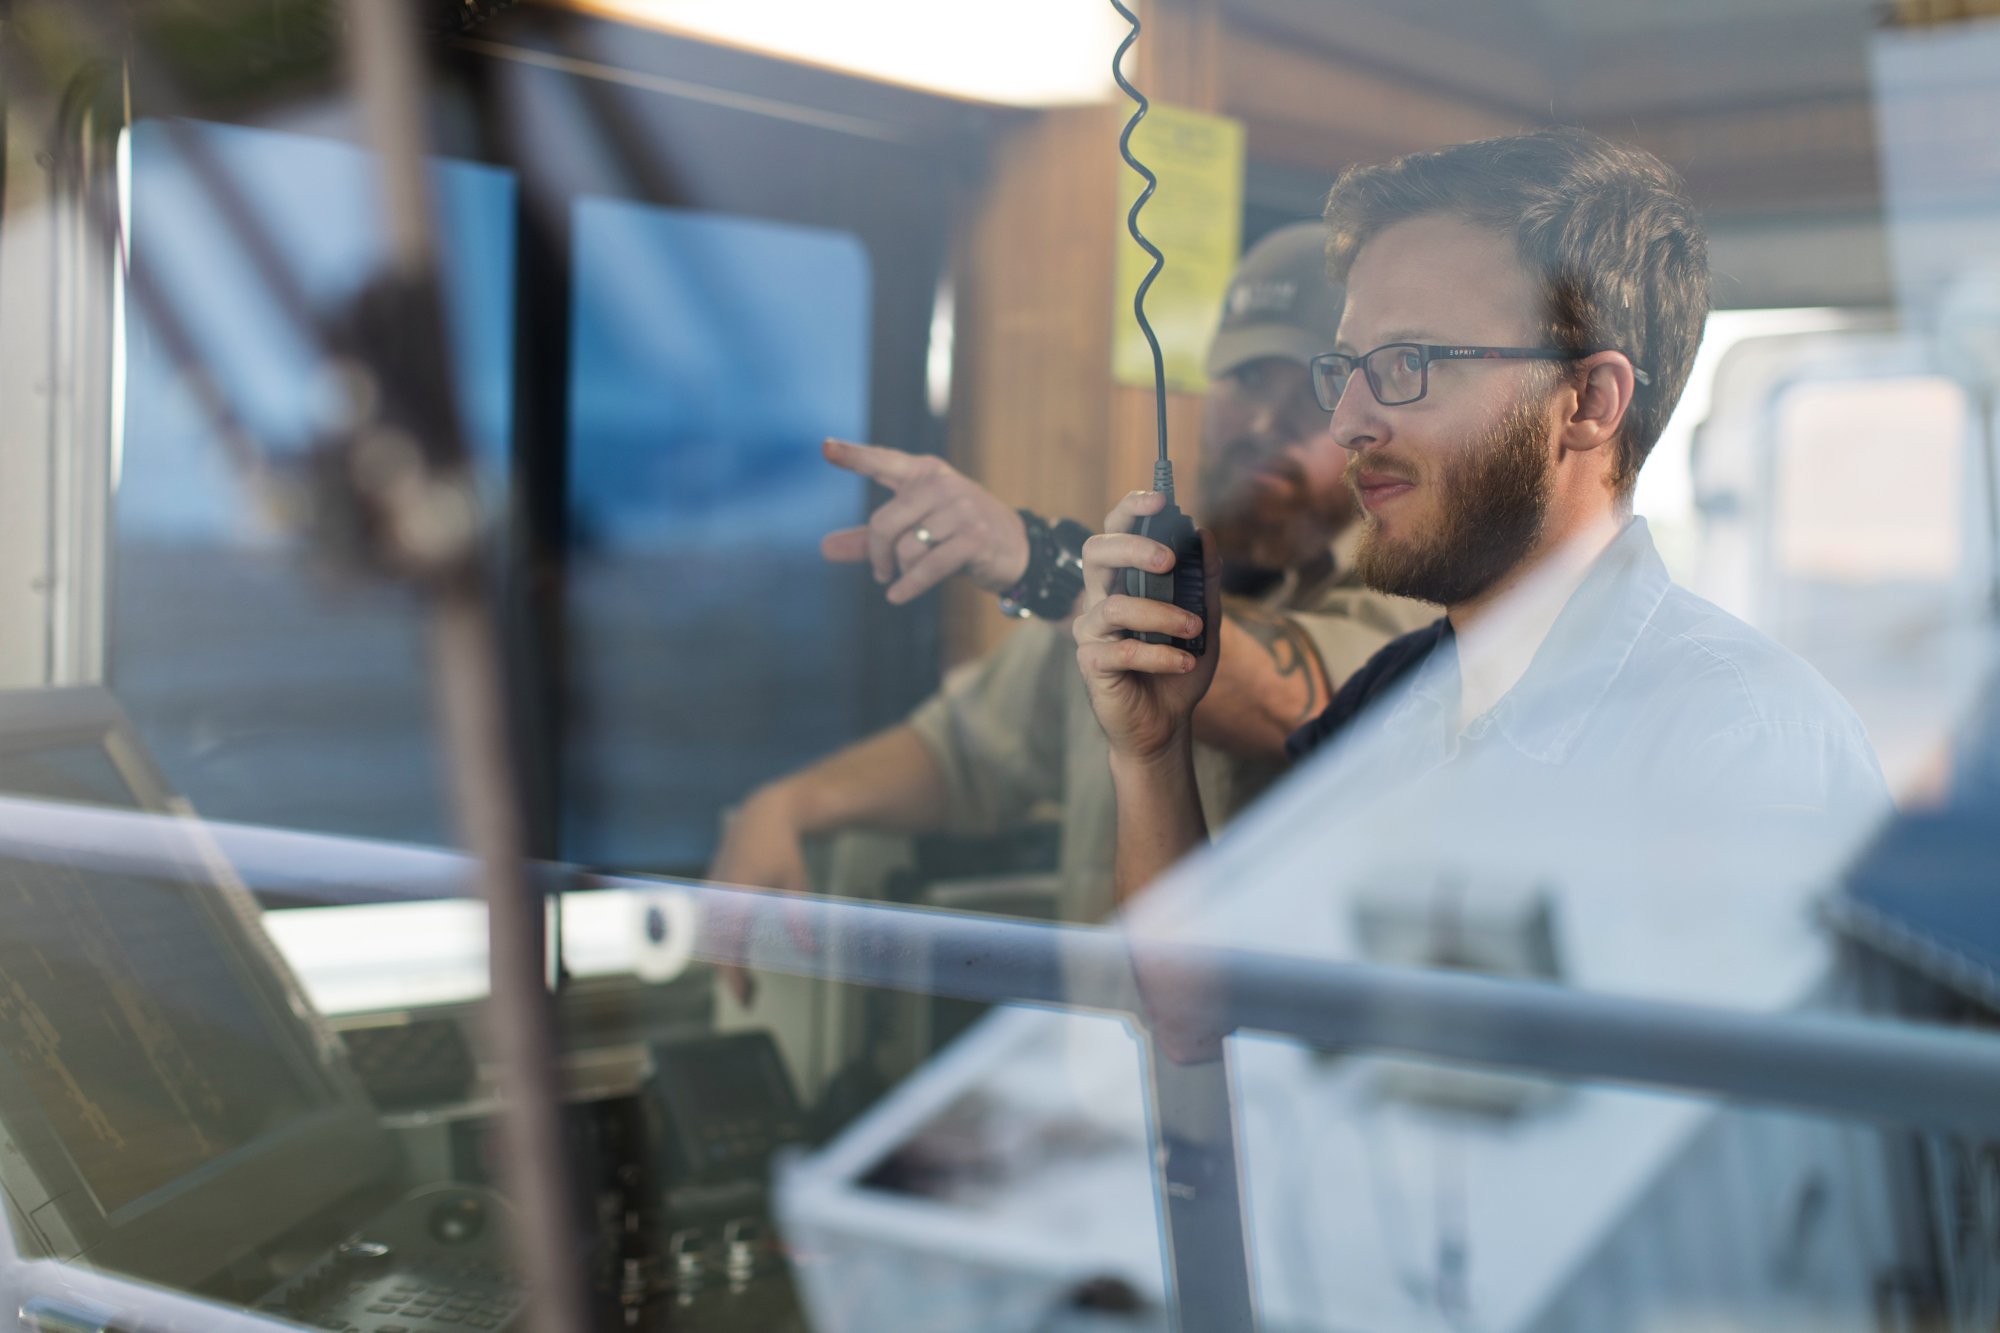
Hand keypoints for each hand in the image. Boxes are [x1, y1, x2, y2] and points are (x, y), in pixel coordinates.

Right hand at [704, 785, 810, 1005]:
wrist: (760, 815)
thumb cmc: (782, 848)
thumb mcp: (796, 882)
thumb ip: (800, 918)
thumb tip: (811, 952)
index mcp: (738, 894)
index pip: (729, 947)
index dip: (734, 977)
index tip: (745, 998)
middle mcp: (718, 895)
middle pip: (715, 948)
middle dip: (730, 978)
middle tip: (750, 999)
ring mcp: (710, 891)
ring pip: (710, 939)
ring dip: (726, 963)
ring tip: (748, 985)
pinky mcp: (710, 890)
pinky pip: (710, 926)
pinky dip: (721, 946)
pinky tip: (738, 959)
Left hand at [819, 438, 1030, 602]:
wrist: (1014, 549)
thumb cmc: (955, 536)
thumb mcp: (913, 531)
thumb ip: (868, 539)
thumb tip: (824, 549)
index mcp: (924, 473)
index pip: (882, 461)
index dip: (853, 456)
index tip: (825, 447)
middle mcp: (941, 484)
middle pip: (884, 523)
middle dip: (877, 554)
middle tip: (880, 572)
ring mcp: (961, 509)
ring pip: (907, 548)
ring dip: (902, 570)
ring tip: (907, 576)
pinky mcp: (974, 538)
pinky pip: (928, 566)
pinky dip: (909, 585)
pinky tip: (897, 596)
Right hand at [1073, 490, 1221, 763]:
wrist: (1165, 724)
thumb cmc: (1178, 666)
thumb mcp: (1204, 619)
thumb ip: (1204, 580)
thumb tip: (1205, 534)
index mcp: (1124, 580)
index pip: (1115, 532)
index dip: (1130, 510)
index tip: (1159, 500)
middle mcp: (1101, 598)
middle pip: (1096, 553)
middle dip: (1133, 548)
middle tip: (1168, 561)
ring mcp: (1092, 631)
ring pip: (1115, 605)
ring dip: (1161, 615)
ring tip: (1192, 628)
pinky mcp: (1091, 663)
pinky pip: (1122, 650)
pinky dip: (1160, 655)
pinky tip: (1184, 662)